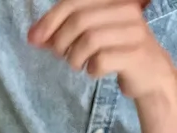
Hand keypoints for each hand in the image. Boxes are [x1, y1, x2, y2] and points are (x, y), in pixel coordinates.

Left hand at [28, 0, 173, 99]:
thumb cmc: (114, 51)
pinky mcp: (136, 54)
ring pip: (89, 40)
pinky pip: (101, 61)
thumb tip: (33, 36)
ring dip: (74, 58)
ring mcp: (133, 31)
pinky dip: (91, 69)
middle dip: (60, 42)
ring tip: (78, 64)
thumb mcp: (87, 38)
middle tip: (60, 56)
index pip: (74, 1)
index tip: (33, 39)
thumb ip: (61, 34)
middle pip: (79, 21)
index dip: (50, 20)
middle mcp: (126, 9)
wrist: (149, 74)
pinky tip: (94, 70)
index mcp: (112, 0)